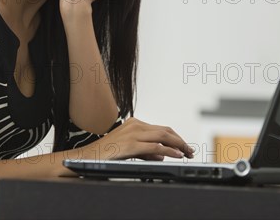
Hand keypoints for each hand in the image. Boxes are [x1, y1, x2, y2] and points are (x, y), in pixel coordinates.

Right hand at [80, 117, 194, 160]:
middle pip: (165, 130)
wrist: (89, 156)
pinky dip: (169, 151)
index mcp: (135, 123)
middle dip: (181, 140)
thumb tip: (162, 154)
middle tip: (190, 151)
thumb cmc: (106, 153)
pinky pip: (155, 146)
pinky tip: (176, 155)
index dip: (176, 137)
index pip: (161, 129)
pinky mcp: (131, 144)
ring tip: (187, 153)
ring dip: (179, 145)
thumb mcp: (129, 149)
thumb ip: (146, 151)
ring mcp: (133, 134)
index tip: (185, 147)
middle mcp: (135, 125)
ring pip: (163, 136)